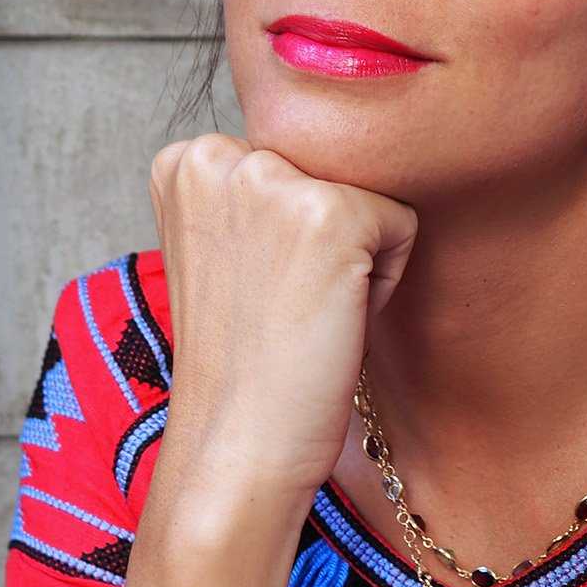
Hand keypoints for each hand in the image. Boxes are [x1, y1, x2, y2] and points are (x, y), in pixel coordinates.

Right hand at [146, 133, 417, 503]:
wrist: (237, 447)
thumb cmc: (243, 358)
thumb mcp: (226, 245)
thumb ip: (255, 187)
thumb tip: (337, 139)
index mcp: (184, 158)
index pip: (293, 157)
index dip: (289, 230)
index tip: (255, 285)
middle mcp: (217, 153)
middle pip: (332, 167)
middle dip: (326, 234)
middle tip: (283, 302)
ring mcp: (271, 178)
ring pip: (368, 194)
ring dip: (355, 255)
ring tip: (305, 309)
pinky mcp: (330, 212)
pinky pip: (402, 224)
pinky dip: (385, 279)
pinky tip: (332, 319)